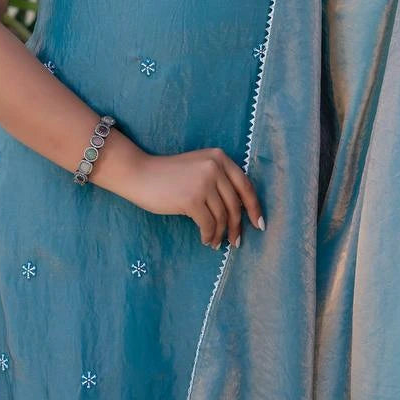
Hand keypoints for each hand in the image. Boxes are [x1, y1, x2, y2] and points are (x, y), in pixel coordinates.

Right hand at [118, 147, 265, 249]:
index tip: (259, 224)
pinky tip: (206, 240)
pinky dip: (209, 236)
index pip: (245, 185)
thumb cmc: (169, 175)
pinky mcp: (191, 199)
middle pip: (235, 205)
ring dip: (220, 234)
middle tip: (236, 242)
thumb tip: (240, 210)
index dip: (254, 207)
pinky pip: (208, 225)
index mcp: (220, 157)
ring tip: (216, 242)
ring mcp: (203, 182)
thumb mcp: (199, 168)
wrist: (140, 173)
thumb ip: (219, 180)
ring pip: (222, 217)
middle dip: (237, 227)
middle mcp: (215, 166)